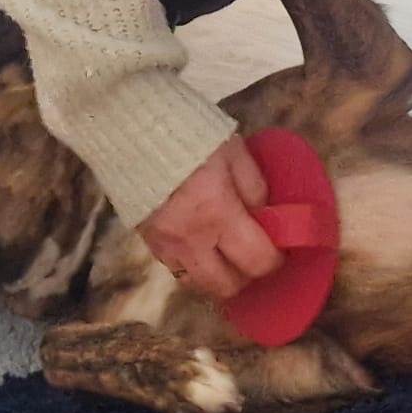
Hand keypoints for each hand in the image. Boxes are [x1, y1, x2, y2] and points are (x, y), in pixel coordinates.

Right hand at [138, 137, 282, 299]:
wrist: (131, 126)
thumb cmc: (190, 134)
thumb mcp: (235, 153)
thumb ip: (255, 188)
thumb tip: (267, 216)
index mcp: (217, 213)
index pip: (256, 260)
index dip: (274, 262)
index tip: (279, 251)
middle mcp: (190, 238)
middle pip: (225, 286)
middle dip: (245, 277)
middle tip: (254, 257)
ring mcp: (164, 243)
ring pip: (197, 283)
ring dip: (216, 275)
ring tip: (227, 255)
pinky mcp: (146, 240)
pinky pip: (174, 267)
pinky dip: (193, 264)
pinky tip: (201, 244)